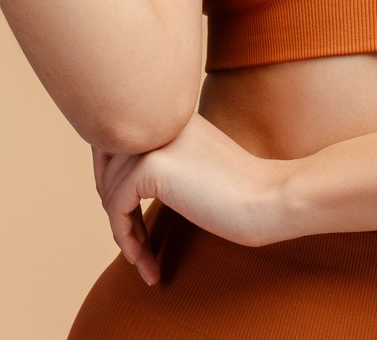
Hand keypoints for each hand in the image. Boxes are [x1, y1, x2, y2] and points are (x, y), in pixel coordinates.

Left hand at [91, 114, 294, 283]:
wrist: (270, 199)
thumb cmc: (243, 193)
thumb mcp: (195, 166)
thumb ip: (163, 162)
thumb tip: (116, 185)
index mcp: (170, 114)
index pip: (119, 144)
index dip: (115, 184)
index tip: (133, 223)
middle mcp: (158, 119)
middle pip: (106, 165)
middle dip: (114, 208)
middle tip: (134, 244)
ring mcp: (153, 140)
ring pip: (109, 190)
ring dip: (122, 233)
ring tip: (142, 260)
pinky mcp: (151, 165)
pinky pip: (115, 208)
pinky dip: (125, 240)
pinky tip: (144, 262)